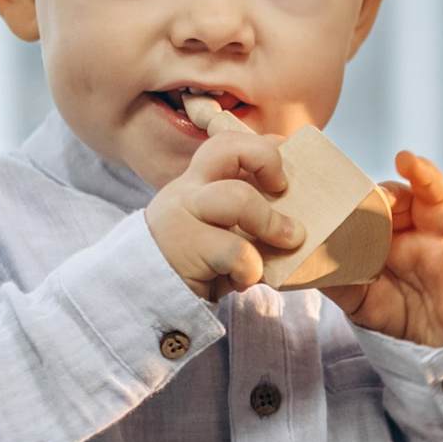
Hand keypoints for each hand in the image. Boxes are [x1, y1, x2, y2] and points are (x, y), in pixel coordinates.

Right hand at [147, 120, 302, 302]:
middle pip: (227, 148)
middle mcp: (187, 190)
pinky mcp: (186, 248)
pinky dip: (252, 267)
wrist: (144, 298)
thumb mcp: (218, 231)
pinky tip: (245, 280)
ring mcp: (183, 216)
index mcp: (196, 182)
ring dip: (272, 221)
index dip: (265, 146)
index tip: (287, 163)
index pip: (228, 144)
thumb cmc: (193, 264)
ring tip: (289, 240)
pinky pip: (235, 251)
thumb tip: (298, 219)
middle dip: (267, 159)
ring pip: (237, 197)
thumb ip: (246, 217)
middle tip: (283, 187)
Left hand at [325, 147, 442, 348]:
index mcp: (409, 229)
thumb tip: (291, 256)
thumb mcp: (355, 287)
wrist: (420, 347)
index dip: (387, 191)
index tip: (371, 191)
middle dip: (427, 178)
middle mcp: (437, 242)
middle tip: (409, 161)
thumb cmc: (391, 302)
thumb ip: (331, 271)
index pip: (401, 196)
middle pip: (440, 200)